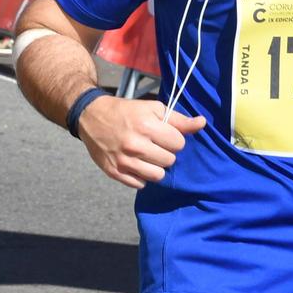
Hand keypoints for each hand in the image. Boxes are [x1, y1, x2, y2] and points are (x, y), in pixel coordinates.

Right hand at [79, 97, 206, 189]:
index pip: (178, 144)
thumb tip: (202, 123)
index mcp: (146, 126)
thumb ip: (178, 119)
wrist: (90, 117)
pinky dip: (141, 176)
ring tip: (147, 156)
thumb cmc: (125, 111)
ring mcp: (124, 161)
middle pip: (169, 161)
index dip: (173, 139)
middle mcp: (135, 145)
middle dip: (165, 153)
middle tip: (153, 145)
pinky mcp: (114, 172)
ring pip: (158, 176)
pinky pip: (140, 184)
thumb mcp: (152, 109)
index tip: (163, 135)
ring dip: (155, 167)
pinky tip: (135, 164)